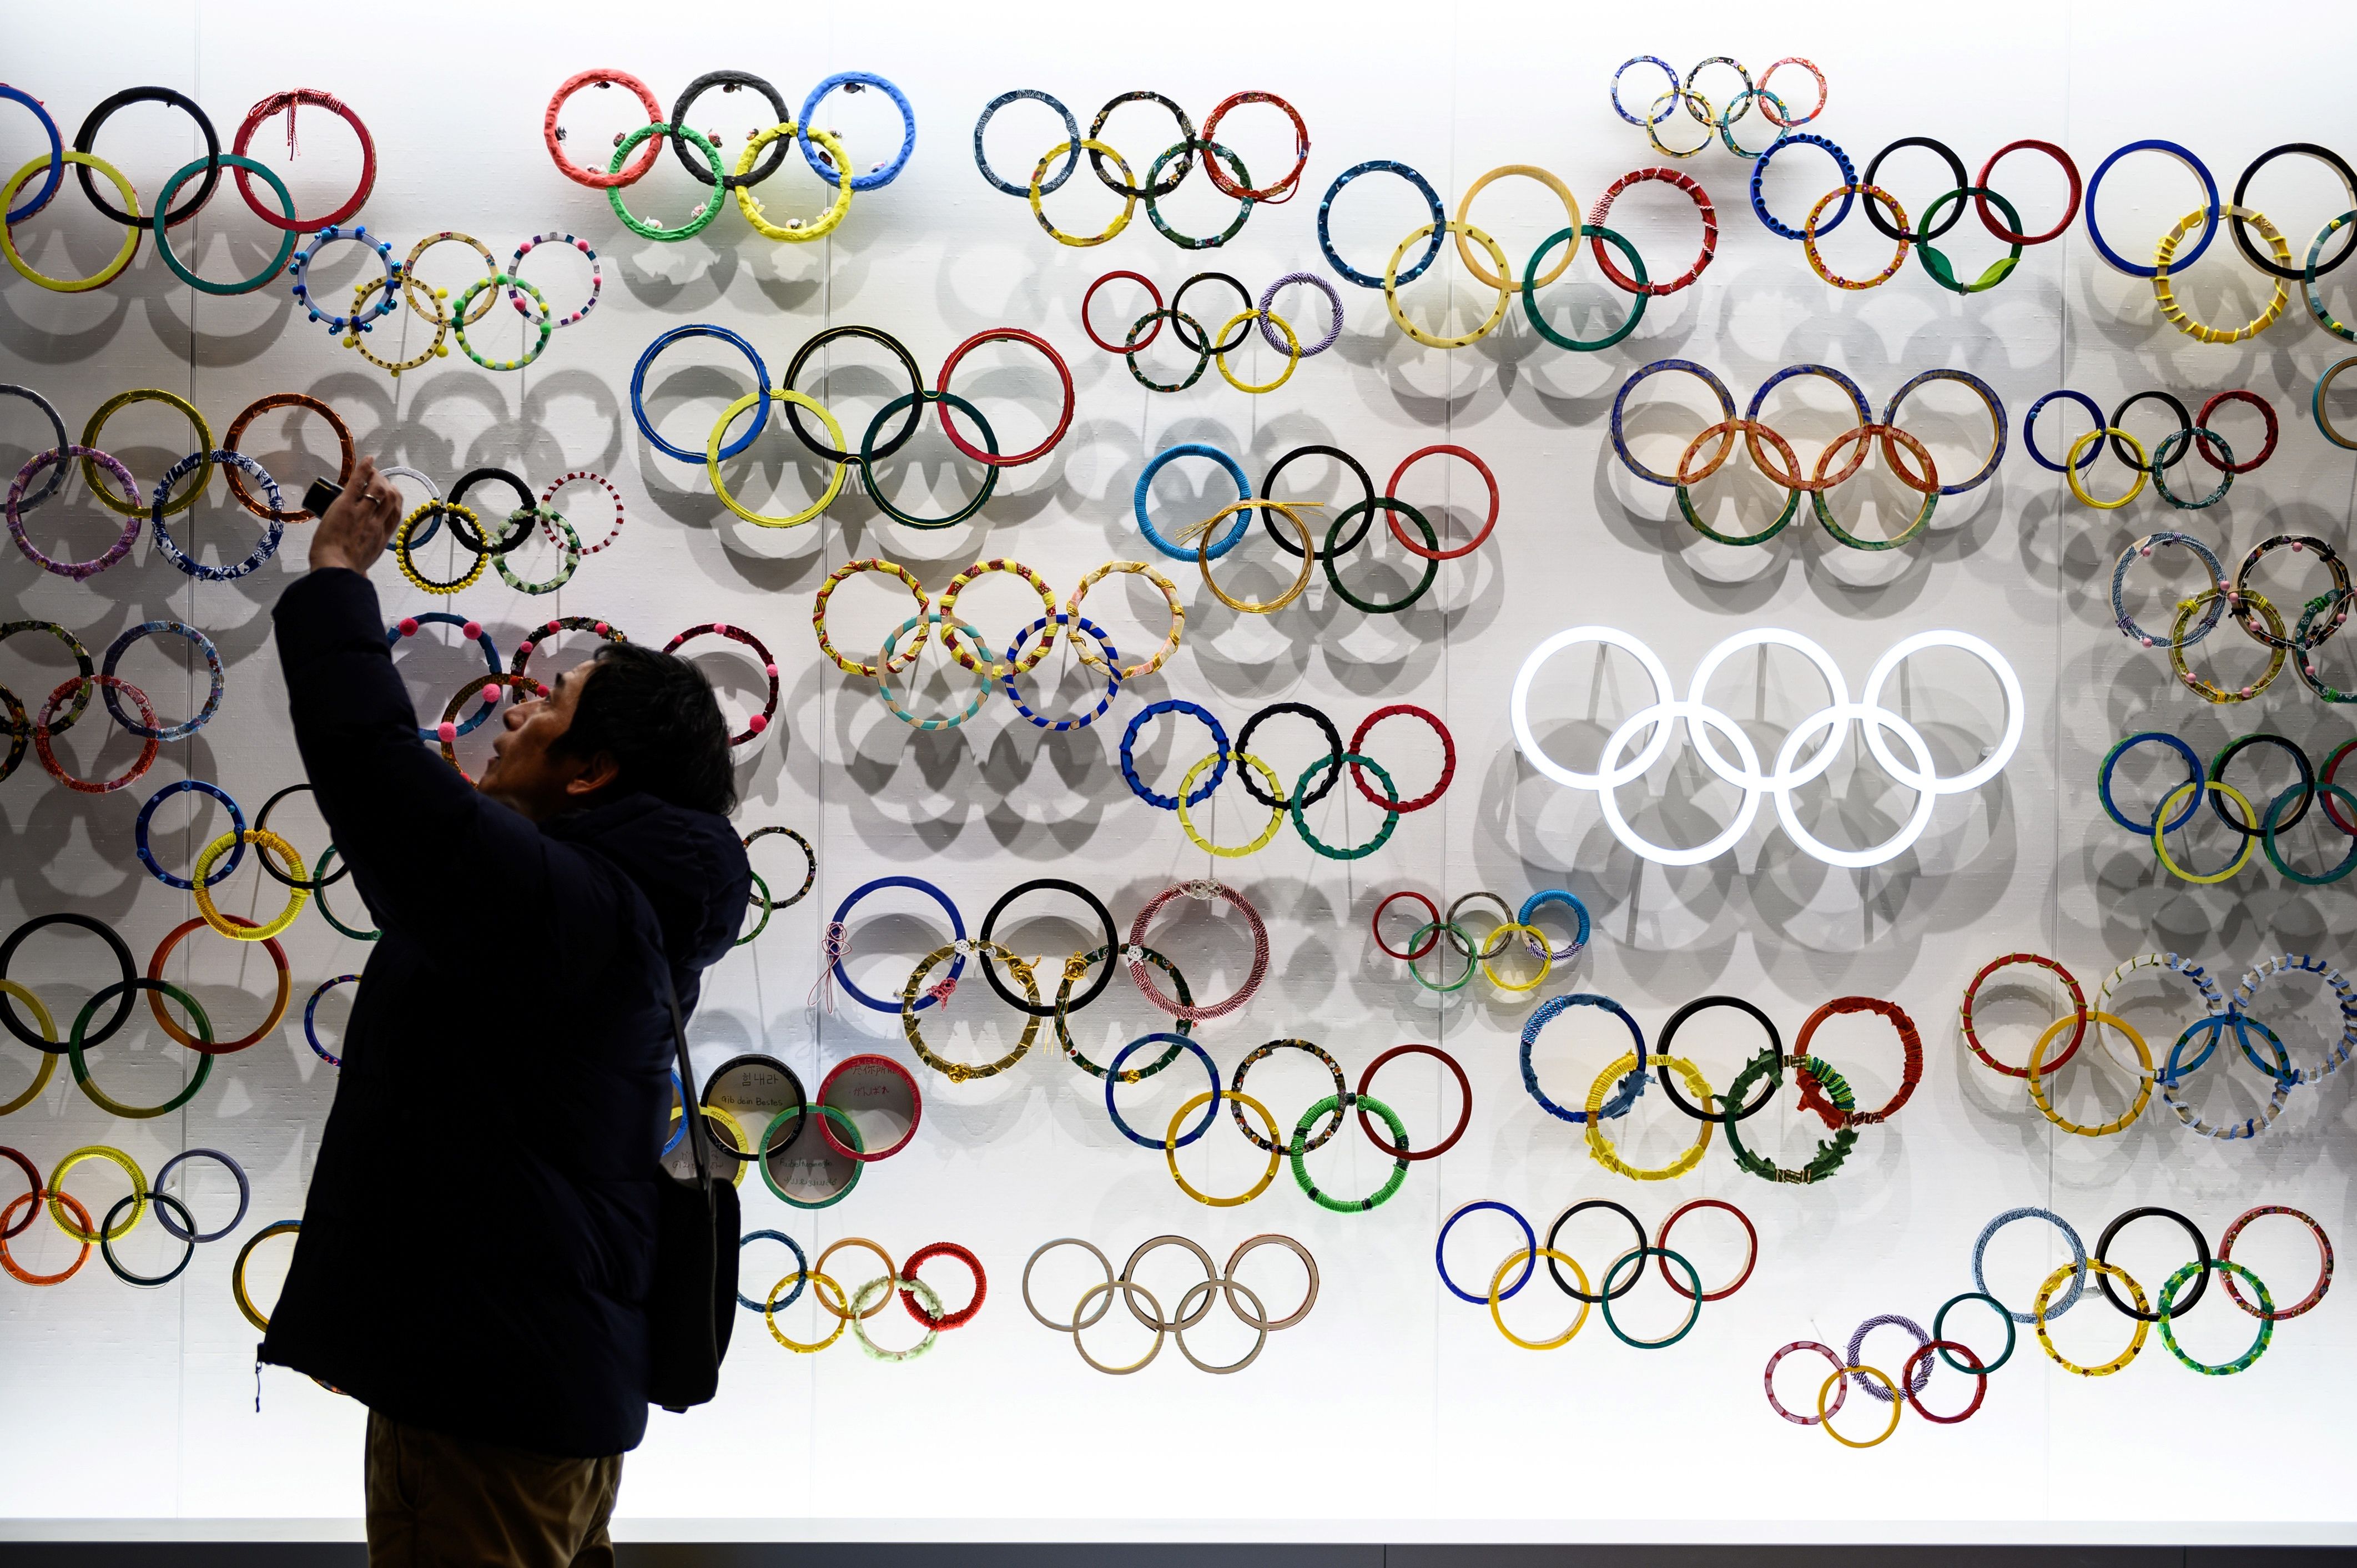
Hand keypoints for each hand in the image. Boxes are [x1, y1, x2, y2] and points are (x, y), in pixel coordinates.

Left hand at [310, 456, 402, 574]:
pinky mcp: (346, 506)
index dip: (395, 498)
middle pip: (391, 496)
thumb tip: (364, 565)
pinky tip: (368, 459)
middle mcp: (377, 522)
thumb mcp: (365, 563)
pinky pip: (358, 483)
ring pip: (378, 488)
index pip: (396, 512)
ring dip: (376, 476)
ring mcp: (362, 513)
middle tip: (377, 479)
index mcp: (382, 536)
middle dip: (387, 484)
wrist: (336, 570)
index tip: (390, 493)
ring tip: (370, 471)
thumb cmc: (347, 570)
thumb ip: (367, 555)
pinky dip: (364, 468)